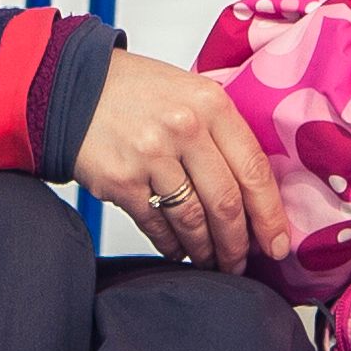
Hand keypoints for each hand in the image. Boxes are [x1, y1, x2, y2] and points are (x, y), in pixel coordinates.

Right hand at [73, 53, 289, 268]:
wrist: (73, 87)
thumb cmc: (137, 92)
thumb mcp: (190, 93)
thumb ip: (223, 133)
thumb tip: (256, 193)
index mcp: (211, 103)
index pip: (254, 170)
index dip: (270, 215)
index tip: (277, 243)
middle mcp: (184, 127)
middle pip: (226, 203)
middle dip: (237, 244)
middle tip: (240, 263)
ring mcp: (151, 155)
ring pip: (192, 221)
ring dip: (205, 250)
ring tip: (210, 260)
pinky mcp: (121, 181)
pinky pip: (157, 226)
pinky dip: (171, 245)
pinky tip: (177, 249)